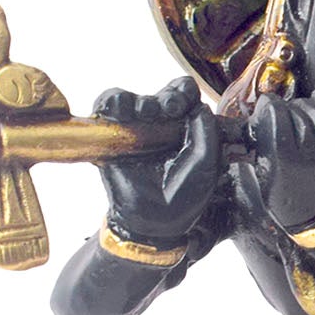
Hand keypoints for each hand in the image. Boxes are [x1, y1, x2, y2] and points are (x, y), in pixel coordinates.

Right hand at [95, 78, 220, 243]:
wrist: (153, 221)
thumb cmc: (183, 197)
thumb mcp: (206, 164)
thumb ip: (207, 132)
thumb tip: (199, 105)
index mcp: (185, 130)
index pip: (186, 97)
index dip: (186, 94)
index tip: (186, 107)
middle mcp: (160, 126)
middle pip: (163, 94)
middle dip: (169, 95)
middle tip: (170, 108)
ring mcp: (135, 129)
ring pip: (134, 98)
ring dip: (141, 100)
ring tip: (146, 113)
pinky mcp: (111, 134)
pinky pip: (107, 106)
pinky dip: (113, 101)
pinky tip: (122, 110)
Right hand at [249, 85, 314, 232]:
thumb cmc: (286, 197)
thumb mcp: (263, 174)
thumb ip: (260, 143)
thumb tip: (260, 111)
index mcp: (282, 160)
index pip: (275, 112)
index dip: (269, 105)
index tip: (268, 107)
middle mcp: (308, 153)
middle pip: (296, 109)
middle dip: (288, 110)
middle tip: (286, 120)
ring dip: (307, 108)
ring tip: (303, 118)